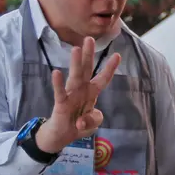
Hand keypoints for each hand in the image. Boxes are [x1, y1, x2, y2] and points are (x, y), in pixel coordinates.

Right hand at [36, 35, 121, 153]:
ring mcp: (70, 95)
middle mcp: (81, 90)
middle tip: (89, 38)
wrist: (63, 135)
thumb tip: (82, 121)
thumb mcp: (93, 123)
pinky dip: (58, 84)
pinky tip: (56, 72)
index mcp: (91, 93)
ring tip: (76, 49)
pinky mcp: (61, 104)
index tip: (117, 55)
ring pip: (74, 77)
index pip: (102, 79)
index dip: (109, 68)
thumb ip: (94, 119)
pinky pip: (60, 93)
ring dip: (75, 63)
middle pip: (86, 70)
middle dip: (88, 55)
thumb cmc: (79, 124)